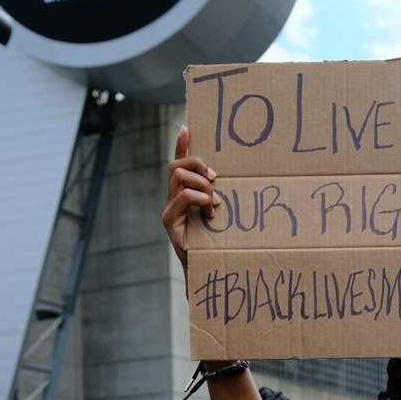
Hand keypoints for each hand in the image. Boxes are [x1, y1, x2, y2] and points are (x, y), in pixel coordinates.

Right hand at [162, 125, 217, 281]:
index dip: (181, 145)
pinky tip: (211, 213)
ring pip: (179, 177)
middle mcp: (172, 200)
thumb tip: (232, 185)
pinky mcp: (170, 221)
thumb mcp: (220, 217)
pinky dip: (200, 199)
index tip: (188, 126)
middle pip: (176, 165)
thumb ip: (220, 199)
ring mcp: (169, 210)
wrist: (205, 272)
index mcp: (183, 195)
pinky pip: (183, 197)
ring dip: (201, 184)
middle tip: (214, 178)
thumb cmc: (216, 246)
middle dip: (196, 164)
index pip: (179, 163)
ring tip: (214, 202)